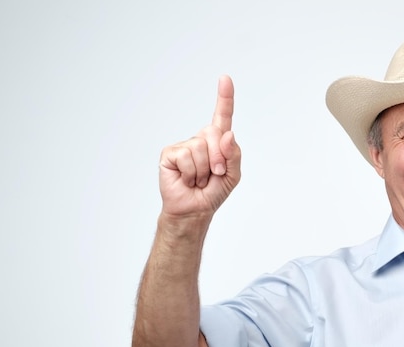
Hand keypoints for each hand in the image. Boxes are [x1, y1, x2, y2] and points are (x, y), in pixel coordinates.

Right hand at [158, 75, 240, 217]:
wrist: (194, 210)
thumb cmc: (213, 192)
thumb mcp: (233, 175)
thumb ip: (234, 155)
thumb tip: (227, 135)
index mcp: (217, 142)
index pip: (222, 116)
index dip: (224, 97)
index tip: (225, 78)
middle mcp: (199, 139)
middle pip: (214, 133)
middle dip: (218, 158)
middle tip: (213, 174)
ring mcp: (183, 146)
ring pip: (200, 148)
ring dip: (203, 170)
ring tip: (197, 180)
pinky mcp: (170, 154)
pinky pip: (186, 156)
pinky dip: (190, 172)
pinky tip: (186, 179)